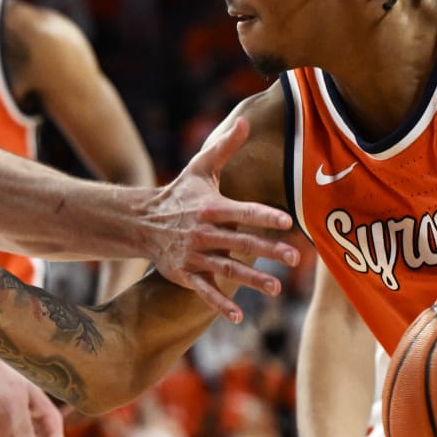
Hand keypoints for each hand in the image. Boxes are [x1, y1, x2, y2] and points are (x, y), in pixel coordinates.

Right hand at [142, 115, 300, 322]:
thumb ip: (225, 147)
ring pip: (226, 269)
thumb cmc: (179, 193)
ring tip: (276, 288)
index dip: (265, 216)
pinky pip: (204, 292)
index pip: (243, 211)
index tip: (288, 221)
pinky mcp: (185, 274)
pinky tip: (239, 316)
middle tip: (294, 257)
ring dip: (251, 280)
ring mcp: (194, 256)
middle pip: (240, 243)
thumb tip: (246, 120)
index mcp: (211, 208)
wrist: (141, 222)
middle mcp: (203, 233)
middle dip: (268, 251)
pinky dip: (220, 305)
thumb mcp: (199, 168)